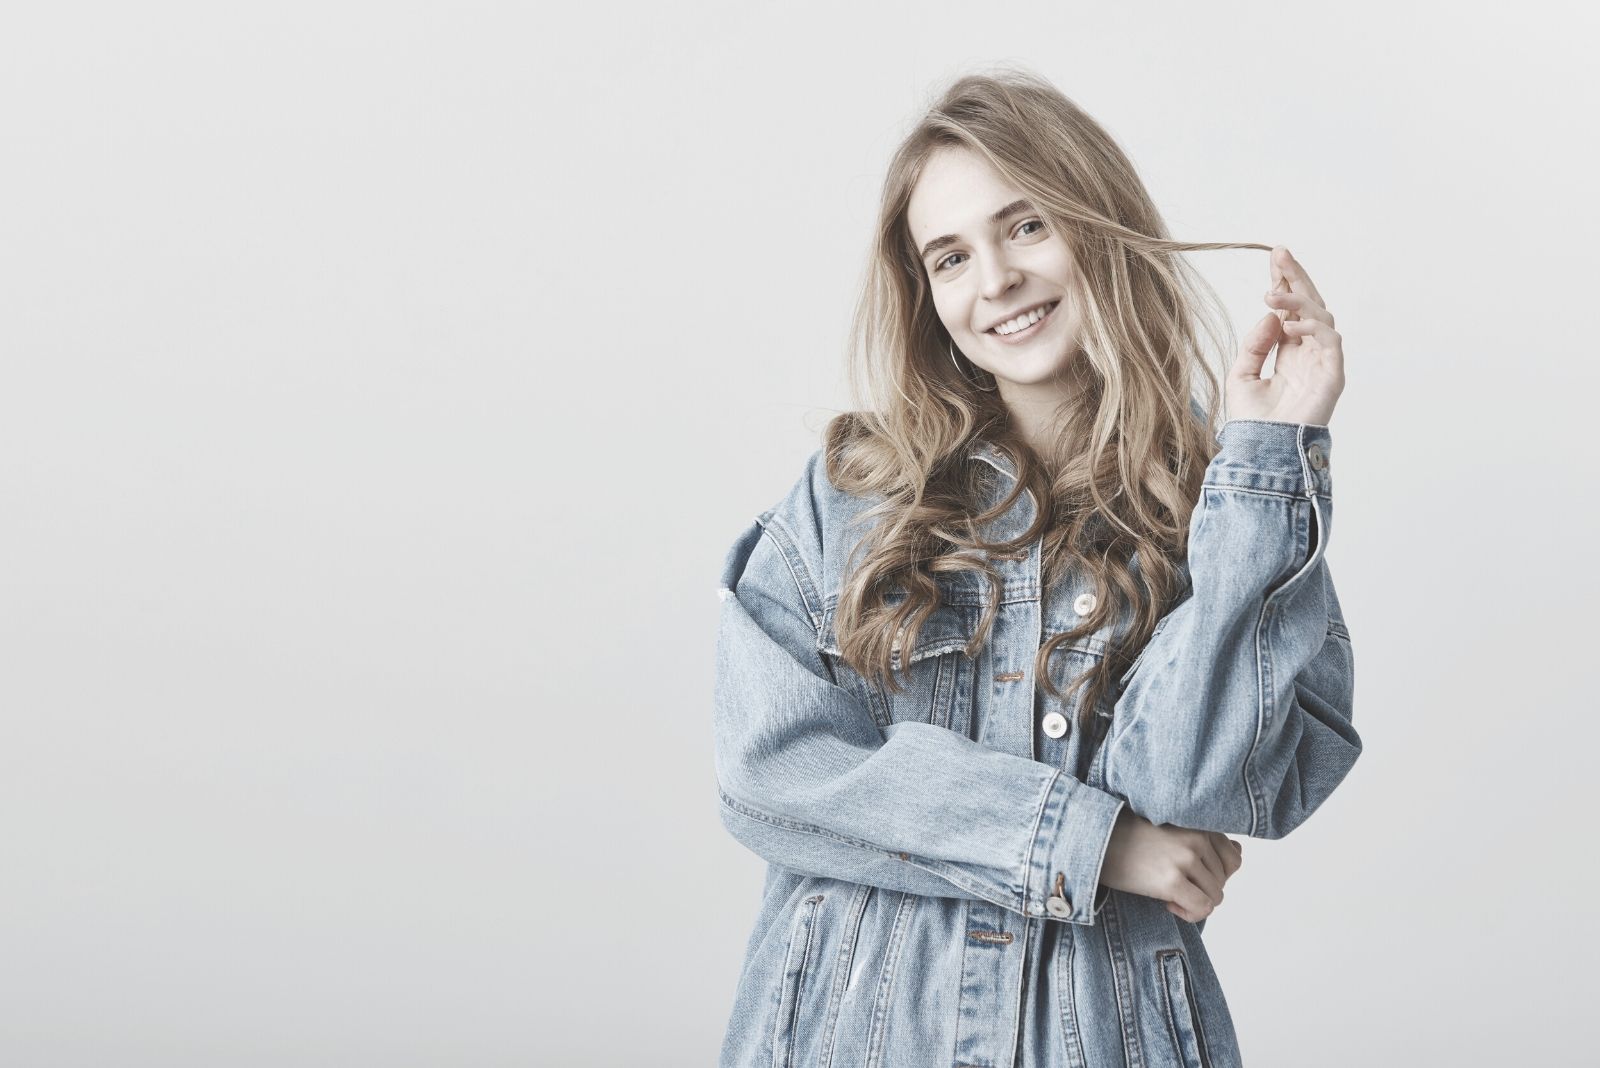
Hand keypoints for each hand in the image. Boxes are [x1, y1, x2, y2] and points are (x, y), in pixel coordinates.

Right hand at [1099, 807, 1242, 923]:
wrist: (1093, 840)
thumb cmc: (1127, 835)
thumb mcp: (1172, 828)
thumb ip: (1205, 839)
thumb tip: (1240, 851)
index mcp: (1199, 824)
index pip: (1233, 858)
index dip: (1213, 873)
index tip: (1189, 874)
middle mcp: (1197, 839)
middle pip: (1223, 881)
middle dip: (1201, 889)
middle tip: (1173, 886)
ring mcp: (1185, 860)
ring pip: (1215, 897)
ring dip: (1194, 902)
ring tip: (1169, 895)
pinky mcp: (1171, 881)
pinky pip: (1202, 909)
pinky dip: (1190, 914)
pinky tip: (1168, 904)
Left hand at [1227, 245, 1344, 426]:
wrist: (1262, 451)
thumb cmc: (1252, 420)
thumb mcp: (1241, 374)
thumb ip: (1254, 343)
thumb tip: (1270, 314)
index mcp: (1288, 352)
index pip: (1290, 309)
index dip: (1285, 283)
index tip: (1275, 258)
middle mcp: (1308, 354)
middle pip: (1309, 305)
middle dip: (1296, 278)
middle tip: (1281, 253)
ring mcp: (1322, 363)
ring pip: (1322, 316)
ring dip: (1299, 300)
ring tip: (1273, 293)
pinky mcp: (1333, 375)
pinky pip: (1330, 340)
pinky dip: (1312, 327)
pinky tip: (1288, 325)